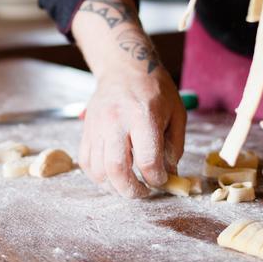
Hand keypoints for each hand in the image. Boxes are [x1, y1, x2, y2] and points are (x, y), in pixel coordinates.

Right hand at [78, 66, 186, 197]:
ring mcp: (97, 126)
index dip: (157, 179)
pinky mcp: (86, 130)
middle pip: (117, 169)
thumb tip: (169, 175)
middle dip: (132, 191)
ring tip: (128, 186)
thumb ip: (174, 147)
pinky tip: (112, 176)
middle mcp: (116, 121)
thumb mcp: (176, 113)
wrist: (124, 68)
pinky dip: (98, 176)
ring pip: (98, 170)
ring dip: (114, 186)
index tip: (162, 180)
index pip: (147, 160)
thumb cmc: (154, 89)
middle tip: (143, 193)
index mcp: (143, 116)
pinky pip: (86, 162)